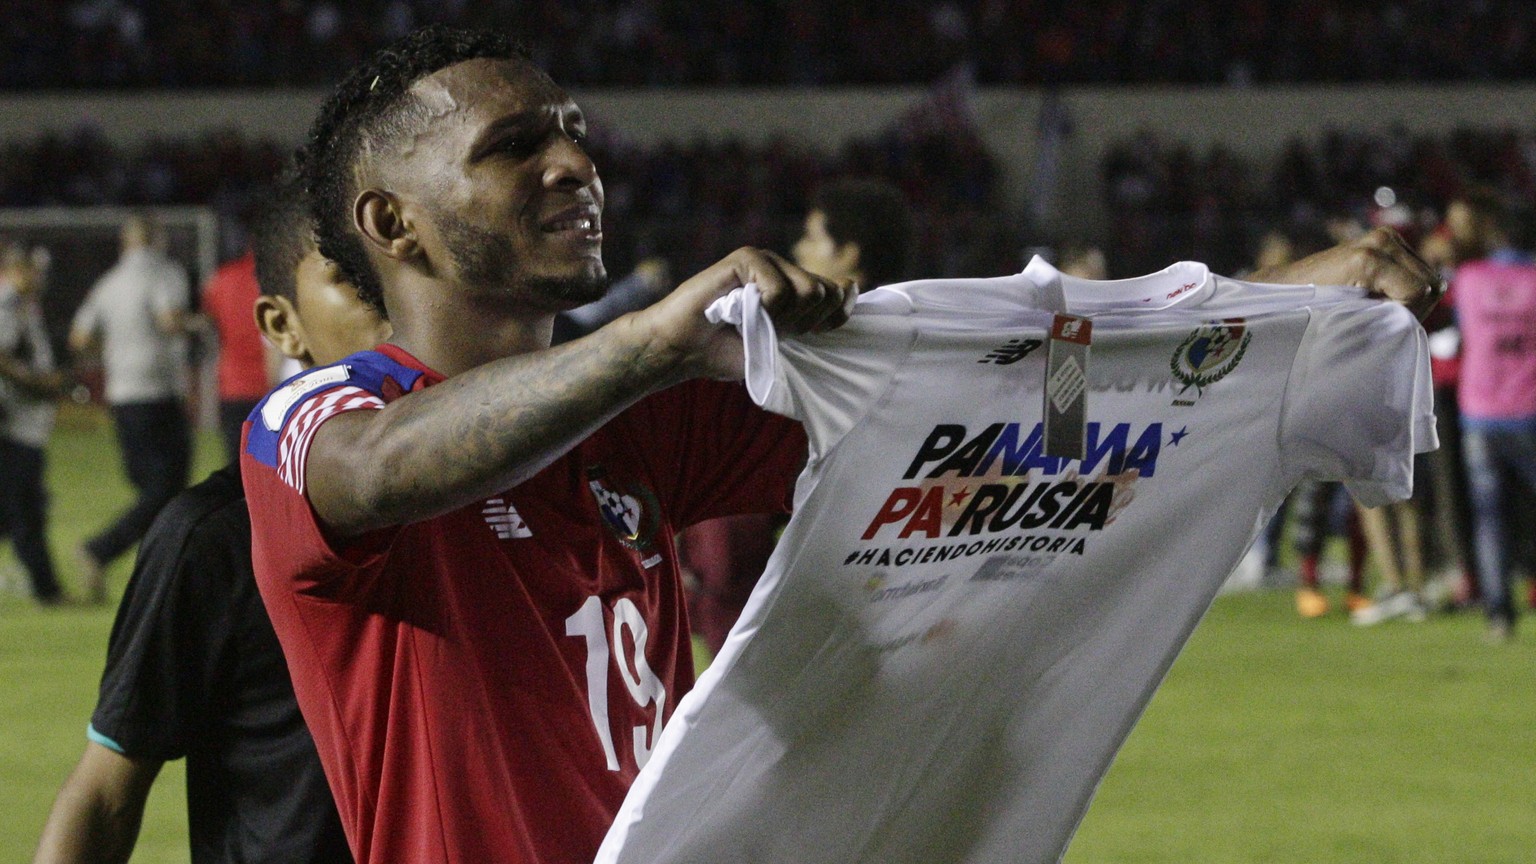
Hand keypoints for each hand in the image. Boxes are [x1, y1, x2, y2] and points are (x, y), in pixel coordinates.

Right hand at [633, 247, 854, 379]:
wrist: (684, 348)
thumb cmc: (730, 351)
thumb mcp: (782, 344)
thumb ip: (815, 321)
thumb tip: (850, 290)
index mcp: (795, 287)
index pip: (839, 294)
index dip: (833, 319)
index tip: (808, 334)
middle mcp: (785, 269)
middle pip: (825, 294)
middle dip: (803, 324)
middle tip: (770, 331)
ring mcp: (766, 260)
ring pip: (808, 292)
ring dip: (782, 320)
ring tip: (754, 322)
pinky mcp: (746, 257)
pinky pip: (779, 289)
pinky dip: (763, 310)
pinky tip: (739, 310)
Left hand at [1251, 227, 1444, 319]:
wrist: (1289, 286)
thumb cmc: (1313, 310)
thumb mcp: (1349, 317)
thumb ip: (1385, 316)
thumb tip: (1414, 323)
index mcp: (1369, 260)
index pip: (1419, 292)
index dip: (1406, 314)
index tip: (1383, 322)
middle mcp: (1381, 241)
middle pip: (1431, 282)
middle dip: (1414, 305)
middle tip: (1386, 317)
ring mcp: (1385, 236)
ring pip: (1428, 275)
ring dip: (1412, 295)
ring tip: (1382, 306)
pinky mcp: (1387, 237)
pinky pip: (1417, 266)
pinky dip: (1408, 283)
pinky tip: (1385, 293)